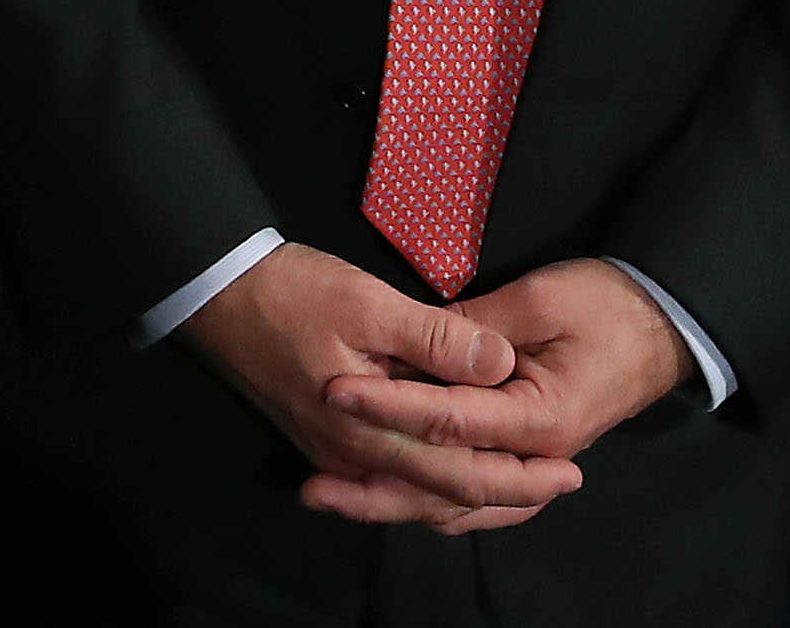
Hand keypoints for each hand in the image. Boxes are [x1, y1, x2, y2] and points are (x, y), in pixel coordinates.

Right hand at [178, 241, 563, 532]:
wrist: (220, 297)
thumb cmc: (296, 294)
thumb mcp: (371, 304)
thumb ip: (438, 340)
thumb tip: (501, 366)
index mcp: (371, 432)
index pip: (458, 473)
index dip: (517, 478)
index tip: (569, 472)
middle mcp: (356, 458)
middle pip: (443, 494)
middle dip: (508, 494)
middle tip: (565, 483)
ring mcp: (339, 454)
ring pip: (418, 494)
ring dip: (473, 495)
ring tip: (527, 489)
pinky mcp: (330, 440)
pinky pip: (393, 479)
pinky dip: (434, 484)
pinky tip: (462, 473)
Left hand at [315, 258, 695, 524]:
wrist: (664, 325)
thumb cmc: (610, 304)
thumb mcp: (543, 298)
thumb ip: (478, 328)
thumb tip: (416, 346)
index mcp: (543, 417)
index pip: (449, 420)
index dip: (389, 405)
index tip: (336, 390)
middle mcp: (536, 457)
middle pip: (444, 487)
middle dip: (375, 483)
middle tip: (311, 483)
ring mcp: (532, 465)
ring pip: (455, 507)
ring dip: (393, 505)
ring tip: (332, 498)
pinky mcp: (526, 459)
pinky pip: (472, 500)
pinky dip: (427, 503)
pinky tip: (385, 496)